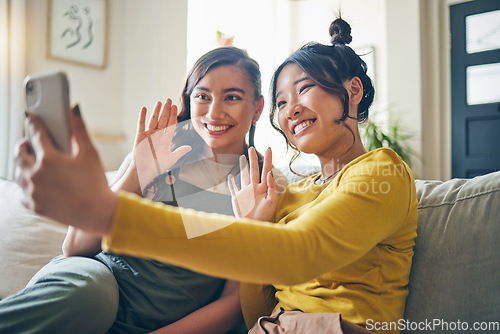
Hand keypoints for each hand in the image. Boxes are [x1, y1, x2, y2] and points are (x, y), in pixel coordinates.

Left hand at [14, 106, 116, 234]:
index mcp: (49, 159)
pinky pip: (23, 193)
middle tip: (29, 141)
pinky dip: (27, 186)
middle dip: (23, 143)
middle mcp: (36, 174)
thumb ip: (79, 130)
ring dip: (23, 164)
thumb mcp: (90, 153)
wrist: (98, 213)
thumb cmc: (96, 182)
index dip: (33, 123)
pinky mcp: (35, 206)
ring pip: (18, 172)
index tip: (31, 117)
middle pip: (19, 153)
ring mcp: (33, 191)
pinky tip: (36, 184)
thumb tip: (73, 109)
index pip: (36, 134)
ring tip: (33, 162)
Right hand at [132, 99, 190, 192]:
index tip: (175, 107)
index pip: (171, 125)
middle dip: (166, 110)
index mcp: (166, 139)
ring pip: (153, 120)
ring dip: (156, 111)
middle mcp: (158, 135)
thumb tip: (190, 147)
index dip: (173, 116)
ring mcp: (149, 134)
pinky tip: (144, 108)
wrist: (144, 171)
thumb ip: (179, 152)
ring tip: (159, 102)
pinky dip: (142, 116)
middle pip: (163, 120)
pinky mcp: (140, 136)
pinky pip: (141, 124)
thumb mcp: (171, 159)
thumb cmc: (158, 166)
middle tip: (169, 100)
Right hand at [227, 147, 277, 221]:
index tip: (269, 149)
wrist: (255, 226)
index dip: (268, 159)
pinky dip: (231, 182)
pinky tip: (230, 176)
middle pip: (254, 169)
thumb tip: (269, 173)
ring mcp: (245, 192)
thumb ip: (271, 187)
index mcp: (264, 188)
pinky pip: (233, 187)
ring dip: (243, 166)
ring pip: (244, 175)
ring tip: (242, 157)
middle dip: (253, 159)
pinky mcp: (237, 198)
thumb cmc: (265, 216)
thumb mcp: (272, 201)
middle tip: (252, 148)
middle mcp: (254, 188)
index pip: (266, 170)